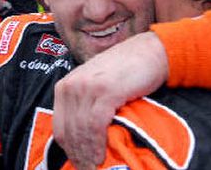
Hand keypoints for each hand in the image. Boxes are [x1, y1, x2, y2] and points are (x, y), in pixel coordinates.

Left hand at [53, 31, 167, 168]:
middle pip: (69, 131)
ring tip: (96, 166)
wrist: (150, 52)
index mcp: (66, 84)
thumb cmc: (127, 70)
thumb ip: (86, 104)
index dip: (69, 150)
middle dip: (79, 155)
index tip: (80, 163)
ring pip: (81, 131)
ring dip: (88, 154)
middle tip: (88, 169)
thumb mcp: (98, 84)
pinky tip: (103, 155)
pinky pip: (95, 125)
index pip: (60, 127)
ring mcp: (87, 86)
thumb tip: (82, 138)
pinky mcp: (105, 90)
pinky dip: (97, 144)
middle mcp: (72, 84)